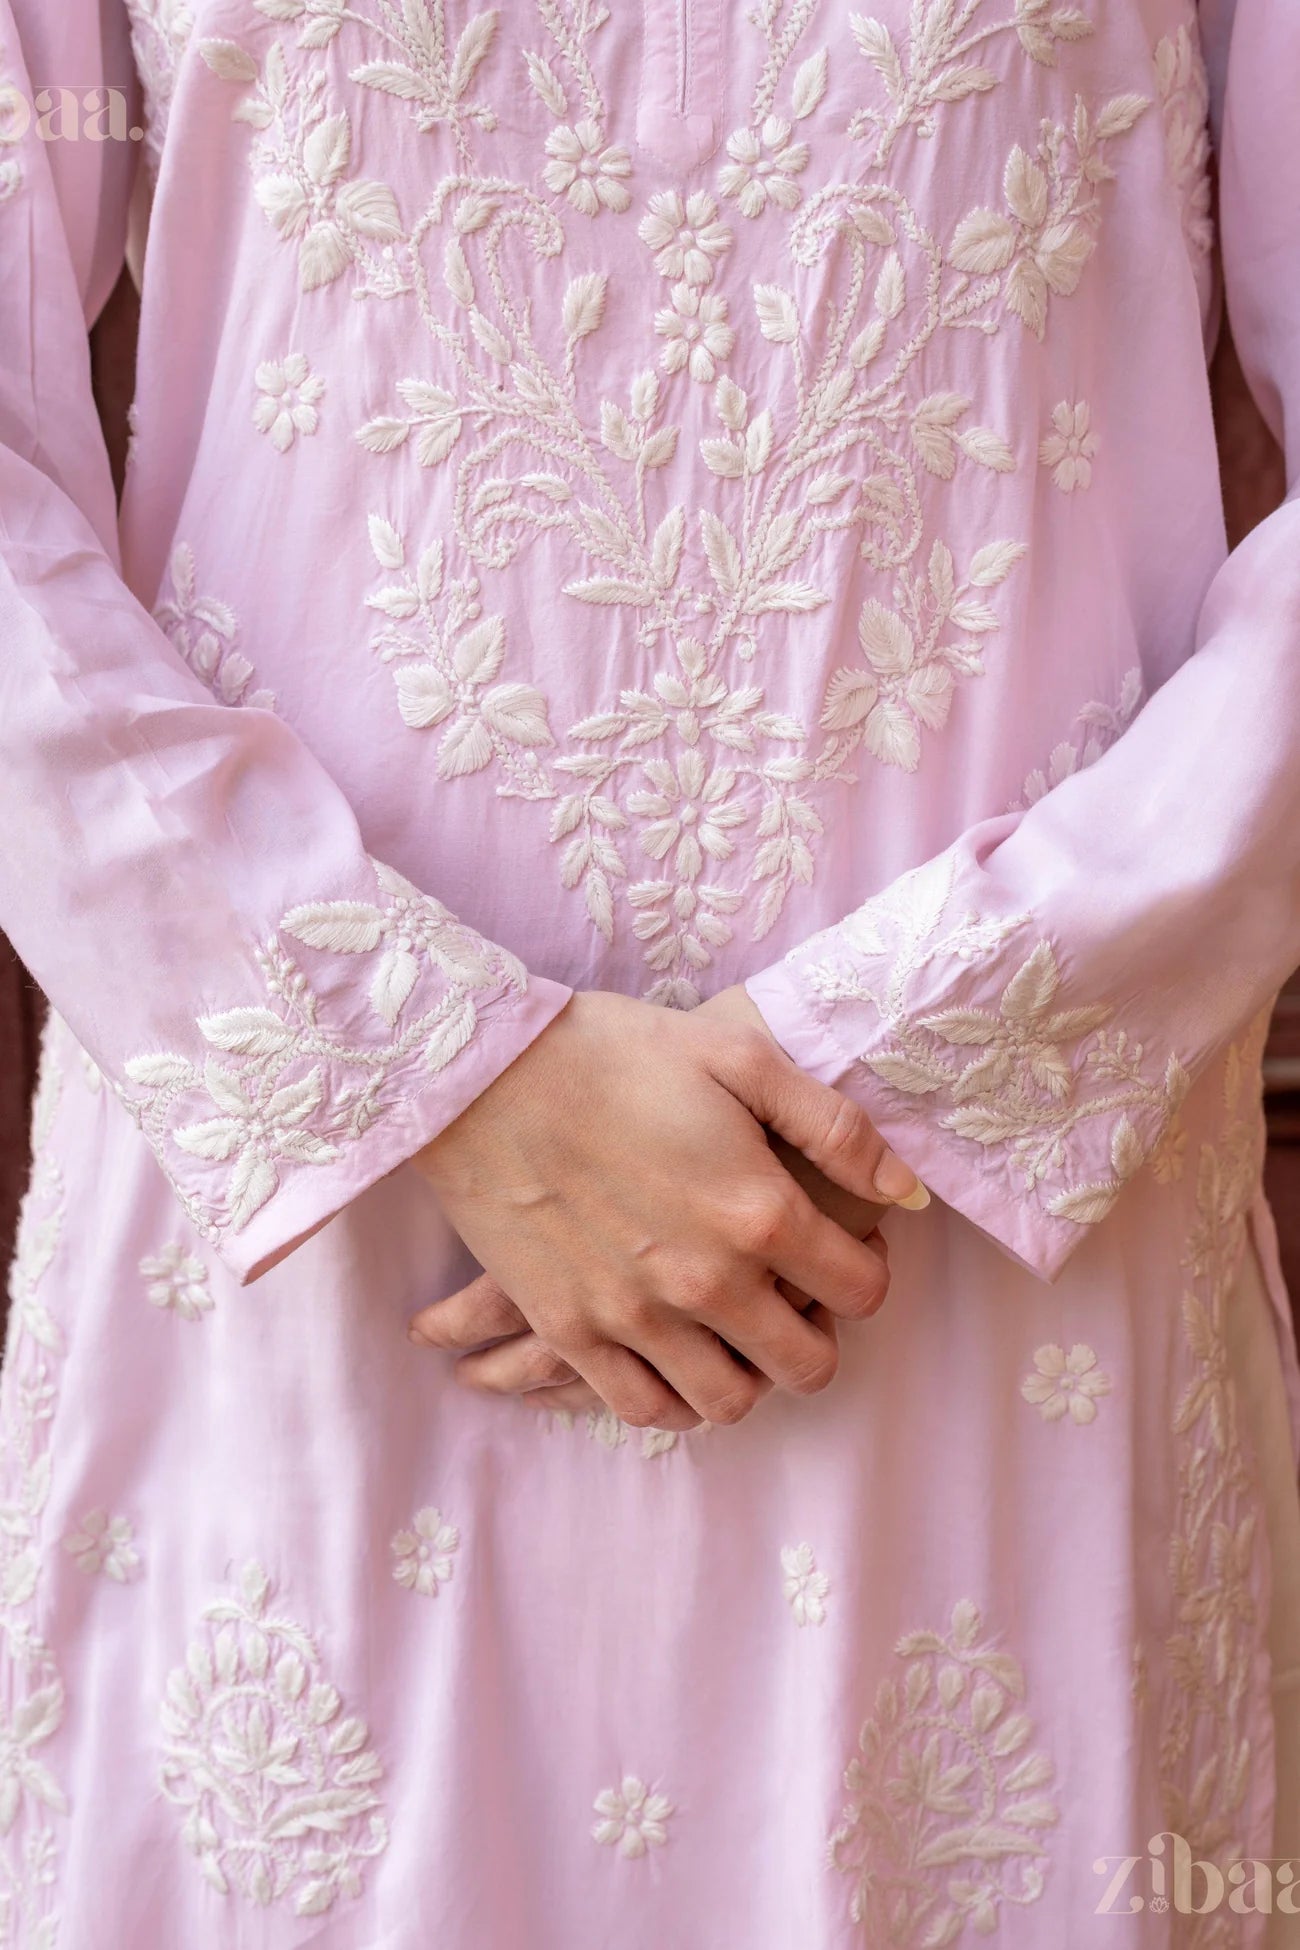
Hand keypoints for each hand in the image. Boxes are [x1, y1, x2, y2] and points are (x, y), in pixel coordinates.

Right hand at [408, 987, 925, 1429]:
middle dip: (819, 1335)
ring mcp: (635, 1318)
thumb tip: (906, 1192)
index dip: (865, 1270)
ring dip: (748, 1375)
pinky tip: (674, 1357)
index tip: (843, 1248)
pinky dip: (671, 1397)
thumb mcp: (738, 1055)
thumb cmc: (615, 1050)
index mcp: (760, 1213)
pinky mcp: (570, 1331)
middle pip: (807, 1366)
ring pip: (729, 1402)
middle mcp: (707, 1283)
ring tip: (737, 1333)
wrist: (483, 1071)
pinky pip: (643, 1409)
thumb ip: (834, 1128)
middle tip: (797, 1298)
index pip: (862, 1291)